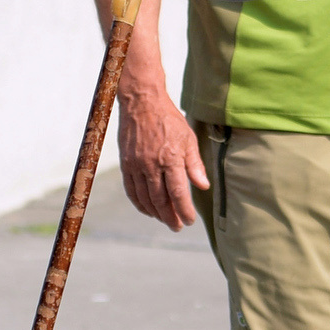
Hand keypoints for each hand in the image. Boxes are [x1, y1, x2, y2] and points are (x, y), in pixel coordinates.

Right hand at [116, 86, 208, 230]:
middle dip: (170, 217)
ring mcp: (136, 165)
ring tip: (166, 220)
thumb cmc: (169, 120)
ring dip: (156, 213)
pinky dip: (140, 204)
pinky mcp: (126, 164)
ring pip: (145, 198)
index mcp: (171, 158)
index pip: (178, 193)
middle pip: (161, 200)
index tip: (190, 221)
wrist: (142, 103)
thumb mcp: (188, 138)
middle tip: (178, 226)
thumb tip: (203, 186)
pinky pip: (131, 190)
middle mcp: (152, 165)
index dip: (184, 210)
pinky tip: (148, 210)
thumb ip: (195, 164)